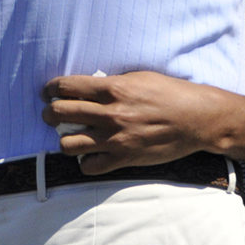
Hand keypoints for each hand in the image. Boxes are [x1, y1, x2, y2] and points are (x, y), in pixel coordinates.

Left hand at [40, 71, 233, 174]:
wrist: (196, 119)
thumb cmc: (170, 93)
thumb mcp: (138, 77)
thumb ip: (112, 82)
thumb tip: (88, 86)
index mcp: (113, 88)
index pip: (67, 87)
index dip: (51, 88)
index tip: (48, 91)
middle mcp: (110, 114)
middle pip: (60, 114)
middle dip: (49, 113)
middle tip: (50, 113)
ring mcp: (115, 139)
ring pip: (68, 144)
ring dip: (64, 139)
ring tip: (70, 136)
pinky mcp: (124, 159)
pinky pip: (89, 167)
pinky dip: (86, 162)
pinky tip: (90, 155)